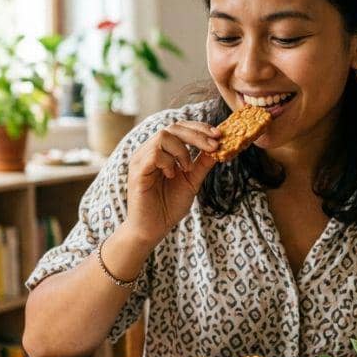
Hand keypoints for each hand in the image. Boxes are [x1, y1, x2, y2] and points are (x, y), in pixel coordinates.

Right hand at [124, 121, 219, 245]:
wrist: (153, 229)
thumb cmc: (169, 206)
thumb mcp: (192, 181)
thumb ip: (202, 163)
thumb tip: (219, 147)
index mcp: (162, 151)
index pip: (179, 128)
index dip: (199, 128)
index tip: (218, 135)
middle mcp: (149, 151)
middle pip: (173, 127)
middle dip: (197, 135)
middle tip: (214, 145)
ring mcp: (141, 159)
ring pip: (163, 136)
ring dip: (182, 151)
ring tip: (187, 169)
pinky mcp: (137, 171)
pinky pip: (154, 153)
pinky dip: (169, 161)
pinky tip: (172, 175)